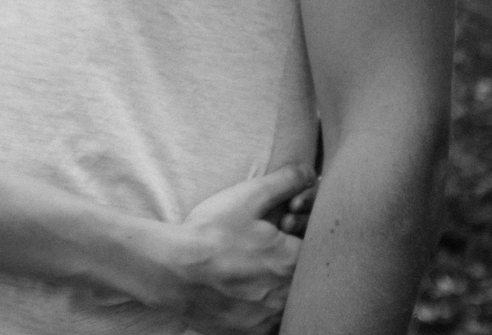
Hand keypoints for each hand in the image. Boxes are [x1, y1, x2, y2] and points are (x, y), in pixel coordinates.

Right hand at [166, 165, 313, 334]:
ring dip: (278, 287)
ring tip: (251, 271)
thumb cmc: (212, 233)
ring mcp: (271, 319)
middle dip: (290, 261)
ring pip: (288, 302)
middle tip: (262, 250)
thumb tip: (311, 172)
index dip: (300, 234)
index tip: (283, 228)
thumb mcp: (248, 197)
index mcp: (293, 261)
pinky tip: (243, 293)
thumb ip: (284, 182)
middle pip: (304, 277)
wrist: (175, 271)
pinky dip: (262, 308)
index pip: (317, 247)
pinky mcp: (253, 334)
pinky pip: (269, 323)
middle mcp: (288, 295)